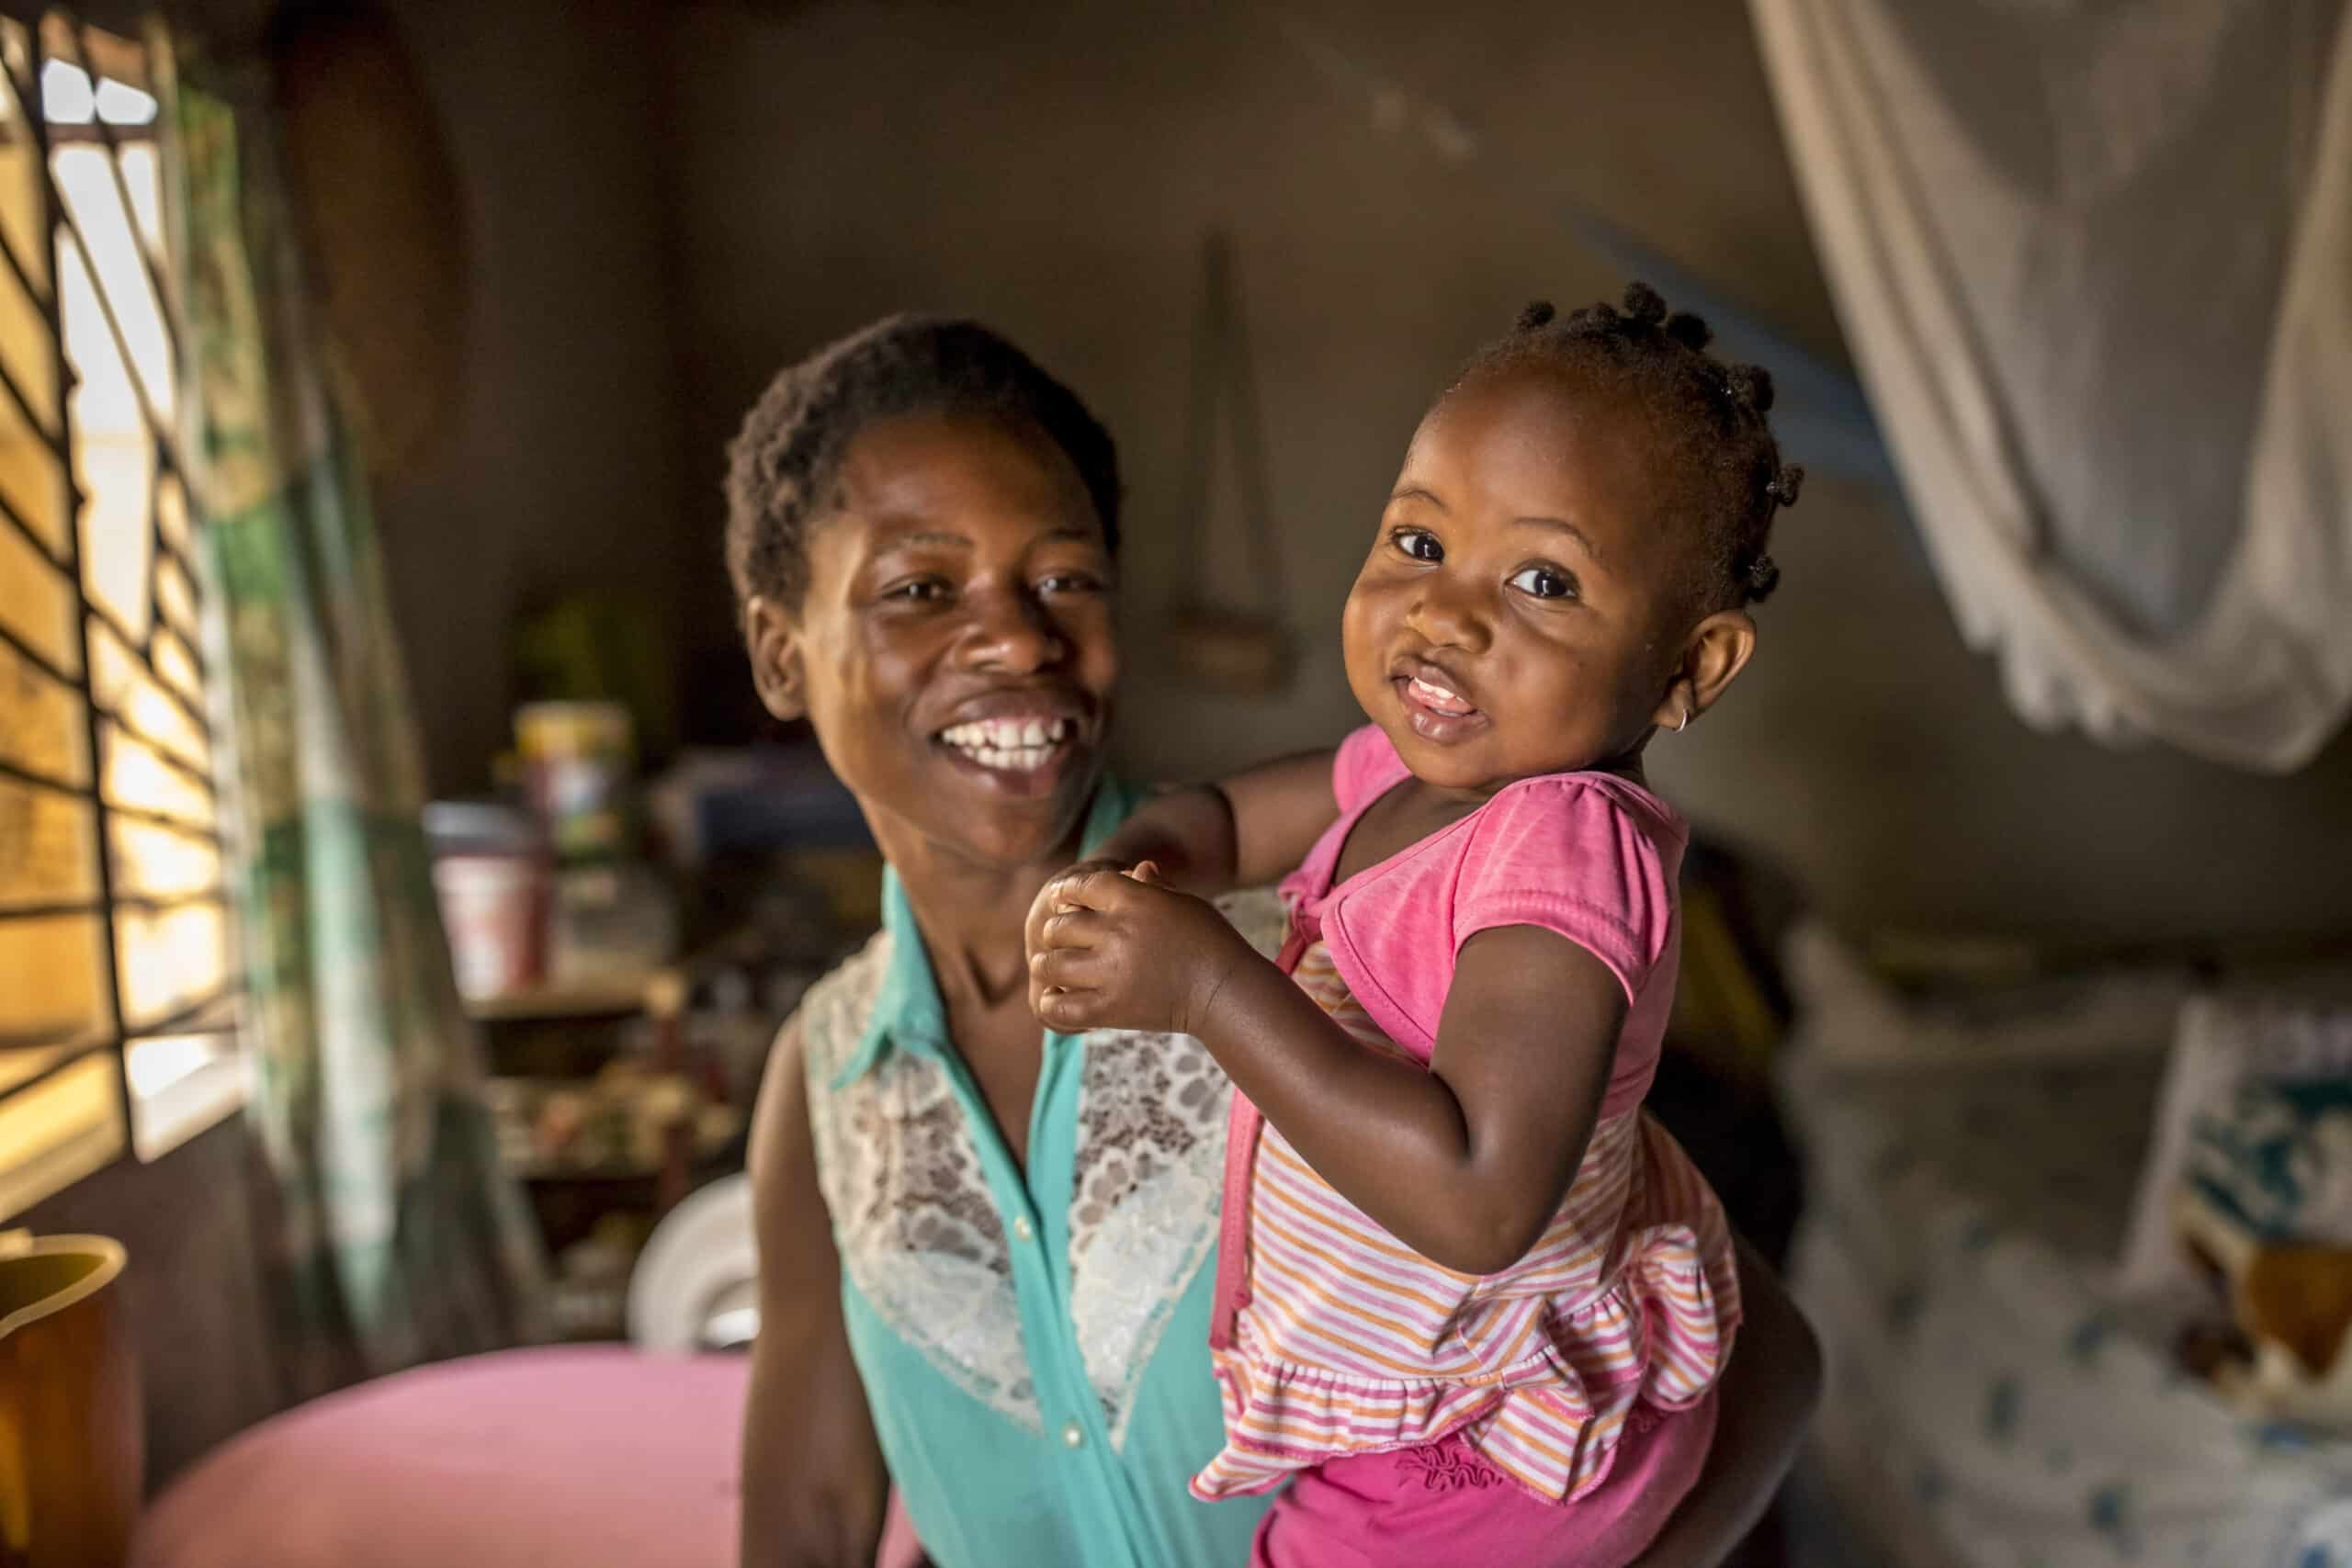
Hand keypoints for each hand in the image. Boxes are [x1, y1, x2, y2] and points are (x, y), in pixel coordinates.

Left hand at [1027, 862, 1255, 1036]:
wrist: (1225, 991)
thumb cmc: (1209, 941)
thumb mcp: (1182, 903)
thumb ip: (1152, 887)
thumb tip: (1137, 868)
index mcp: (1133, 899)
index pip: (1081, 887)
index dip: (1065, 892)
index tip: (1060, 900)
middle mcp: (1116, 932)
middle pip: (1059, 927)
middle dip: (1054, 932)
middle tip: (1057, 940)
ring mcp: (1110, 972)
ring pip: (1051, 965)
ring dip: (1047, 965)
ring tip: (1050, 967)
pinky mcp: (1109, 1009)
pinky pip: (1060, 1006)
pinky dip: (1051, 1002)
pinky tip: (1056, 997)